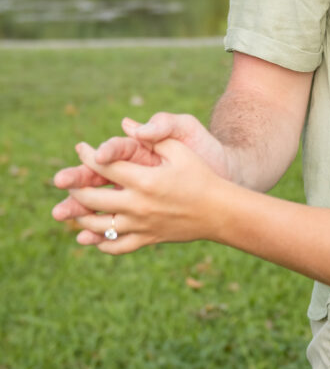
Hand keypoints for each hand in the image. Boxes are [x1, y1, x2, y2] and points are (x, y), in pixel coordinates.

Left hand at [66, 137, 228, 253]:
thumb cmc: (200, 176)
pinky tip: (93, 234)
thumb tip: (126, 123)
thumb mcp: (179, 150)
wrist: (219, 211)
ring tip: (75, 205)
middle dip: (75, 185)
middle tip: (71, 178)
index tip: (81, 149)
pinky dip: (100, 241)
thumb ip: (153, 137)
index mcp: (144, 179)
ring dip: (79, 215)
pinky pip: (115, 245)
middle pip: (91, 197)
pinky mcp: (146, 239)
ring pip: (96, 225)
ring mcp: (140, 224)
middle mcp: (138, 204)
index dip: (87, 155)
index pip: (104, 166)